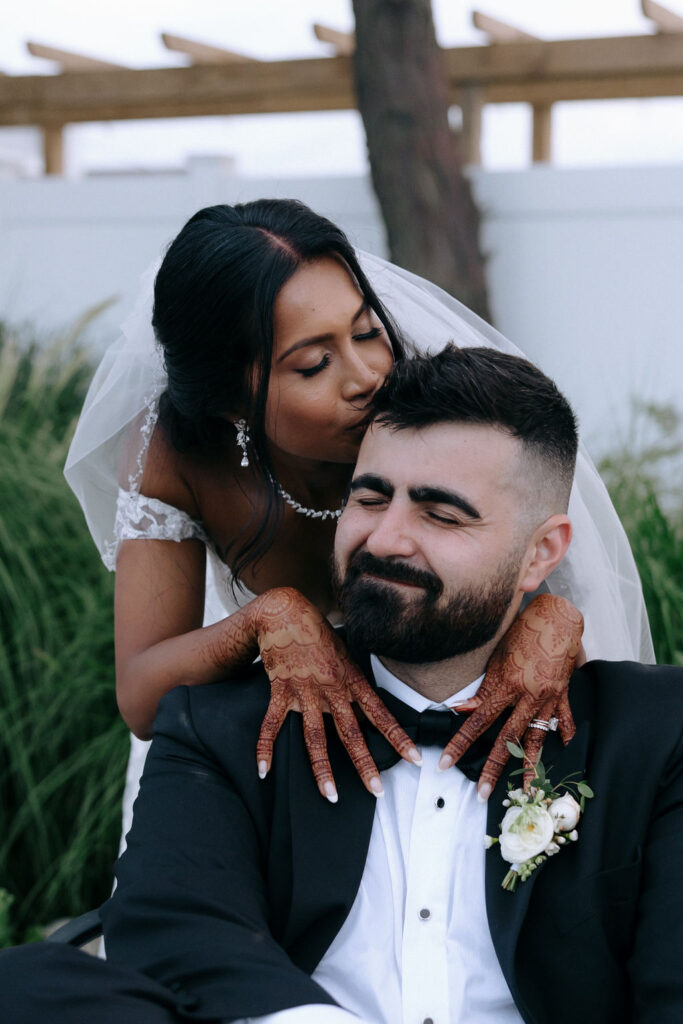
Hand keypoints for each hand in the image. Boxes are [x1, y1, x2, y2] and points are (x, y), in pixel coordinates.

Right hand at [252, 588, 419, 801]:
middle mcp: (331, 689)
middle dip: (365, 765)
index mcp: (351, 680)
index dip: (398, 737)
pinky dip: (265, 749)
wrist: (285, 613)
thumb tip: (366, 707)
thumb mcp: (346, 655)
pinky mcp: (281, 691)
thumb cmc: (318, 634)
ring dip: (322, 769)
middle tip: (377, 791)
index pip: (380, 714)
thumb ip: (353, 683)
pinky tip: (265, 770)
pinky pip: (273, 725)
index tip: (414, 758)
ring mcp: (305, 692)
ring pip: (316, 737)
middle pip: (351, 733)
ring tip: (330, 794)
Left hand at [438, 595, 583, 798]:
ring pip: (536, 739)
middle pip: (506, 739)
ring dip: (530, 766)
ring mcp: (547, 698)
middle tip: (482, 793)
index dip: (460, 743)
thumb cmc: (523, 630)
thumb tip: (461, 708)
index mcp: (506, 685)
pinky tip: (562, 748)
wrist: (558, 615)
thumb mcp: (497, 656)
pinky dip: (563, 734)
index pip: (477, 721)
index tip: (445, 763)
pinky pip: (562, 719)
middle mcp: (527, 696)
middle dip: (493, 768)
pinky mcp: (563, 694)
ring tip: (528, 791)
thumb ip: (483, 686)